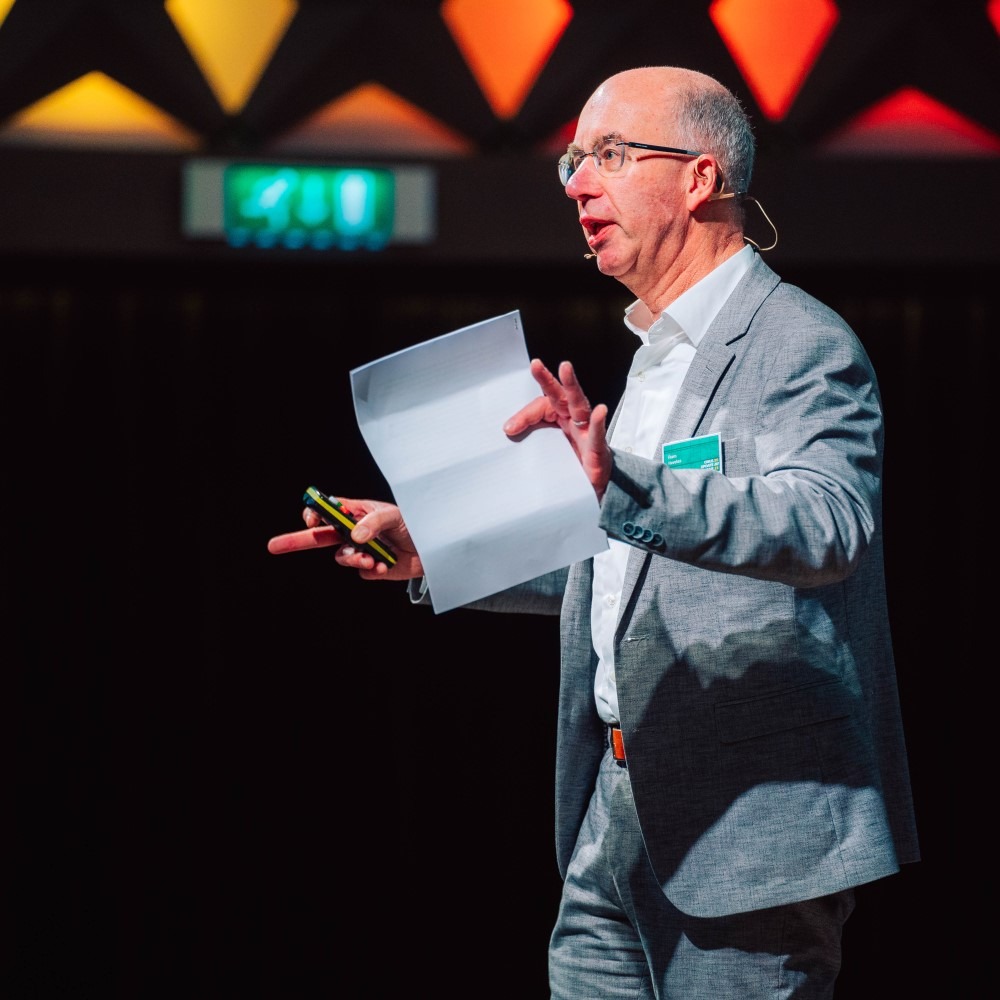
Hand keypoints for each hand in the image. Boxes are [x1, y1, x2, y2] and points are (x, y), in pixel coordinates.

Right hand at [267, 498, 423, 580]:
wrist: (434, 550)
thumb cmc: (415, 524)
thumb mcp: (394, 516)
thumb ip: (373, 523)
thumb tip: (353, 537)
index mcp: (356, 512)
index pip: (326, 511)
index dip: (314, 513)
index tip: (312, 519)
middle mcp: (353, 531)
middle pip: (318, 536)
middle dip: (295, 540)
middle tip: (273, 546)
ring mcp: (360, 550)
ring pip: (340, 557)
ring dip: (352, 558)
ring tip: (370, 558)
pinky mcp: (370, 568)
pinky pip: (360, 570)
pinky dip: (371, 568)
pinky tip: (385, 564)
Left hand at [503, 359, 611, 498]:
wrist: (593, 487)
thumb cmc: (570, 463)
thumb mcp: (546, 447)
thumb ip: (531, 434)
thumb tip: (507, 429)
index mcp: (559, 417)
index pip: (541, 406)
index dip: (524, 415)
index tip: (509, 428)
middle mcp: (573, 419)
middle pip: (559, 395)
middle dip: (547, 379)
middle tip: (535, 365)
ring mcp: (585, 431)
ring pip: (579, 403)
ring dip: (571, 386)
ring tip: (565, 369)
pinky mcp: (597, 447)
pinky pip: (597, 432)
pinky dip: (597, 421)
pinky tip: (599, 411)